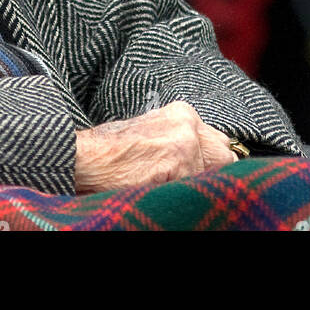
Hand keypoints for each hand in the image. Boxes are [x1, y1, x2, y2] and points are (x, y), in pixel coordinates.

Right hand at [74, 101, 236, 192]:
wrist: (84, 158)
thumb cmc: (111, 153)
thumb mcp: (151, 134)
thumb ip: (180, 142)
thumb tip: (205, 163)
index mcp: (183, 113)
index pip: (219, 144)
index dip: (211, 164)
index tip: (199, 175)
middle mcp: (188, 123)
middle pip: (224, 157)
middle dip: (211, 174)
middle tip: (188, 184)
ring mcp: (185, 142)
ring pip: (210, 178)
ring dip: (191, 188)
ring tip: (164, 187)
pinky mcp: (178, 161)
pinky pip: (192, 189)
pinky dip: (178, 196)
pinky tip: (156, 190)